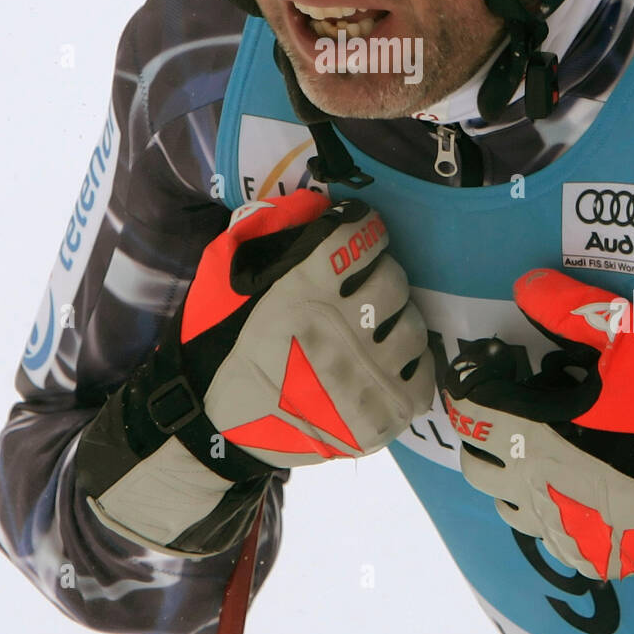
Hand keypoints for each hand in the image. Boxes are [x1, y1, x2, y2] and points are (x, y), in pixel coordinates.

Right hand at [77, 189, 432, 554]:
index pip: (360, 236)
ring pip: (412, 326)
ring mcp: (362, 381)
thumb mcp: (225, 276)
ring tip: (374, 325)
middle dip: (381, 273)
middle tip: (364, 283)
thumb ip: (268, 232)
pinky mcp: (378, 419)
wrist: (211, 427)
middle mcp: (337, 332)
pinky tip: (383, 359)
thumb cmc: (219, 344)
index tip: (360, 233)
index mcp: (299, 291)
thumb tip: (319, 206)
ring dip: (395, 318)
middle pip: (393, 280)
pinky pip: (421, 373)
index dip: (363, 229)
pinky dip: (407, 362)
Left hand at [441, 269, 633, 580]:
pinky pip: (547, 537)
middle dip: (483, 429)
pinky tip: (574, 485)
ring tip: (540, 446)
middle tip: (512, 405)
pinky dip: (547, 510)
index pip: (470, 410)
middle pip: (475, 462)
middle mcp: (535, 487)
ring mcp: (562, 528)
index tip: (494, 368)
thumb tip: (524, 284)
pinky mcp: (590, 555)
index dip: (471, 383)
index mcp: (533, 433)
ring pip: (505, 504)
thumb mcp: (628, 335)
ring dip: (510, 473)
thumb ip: (568, 308)